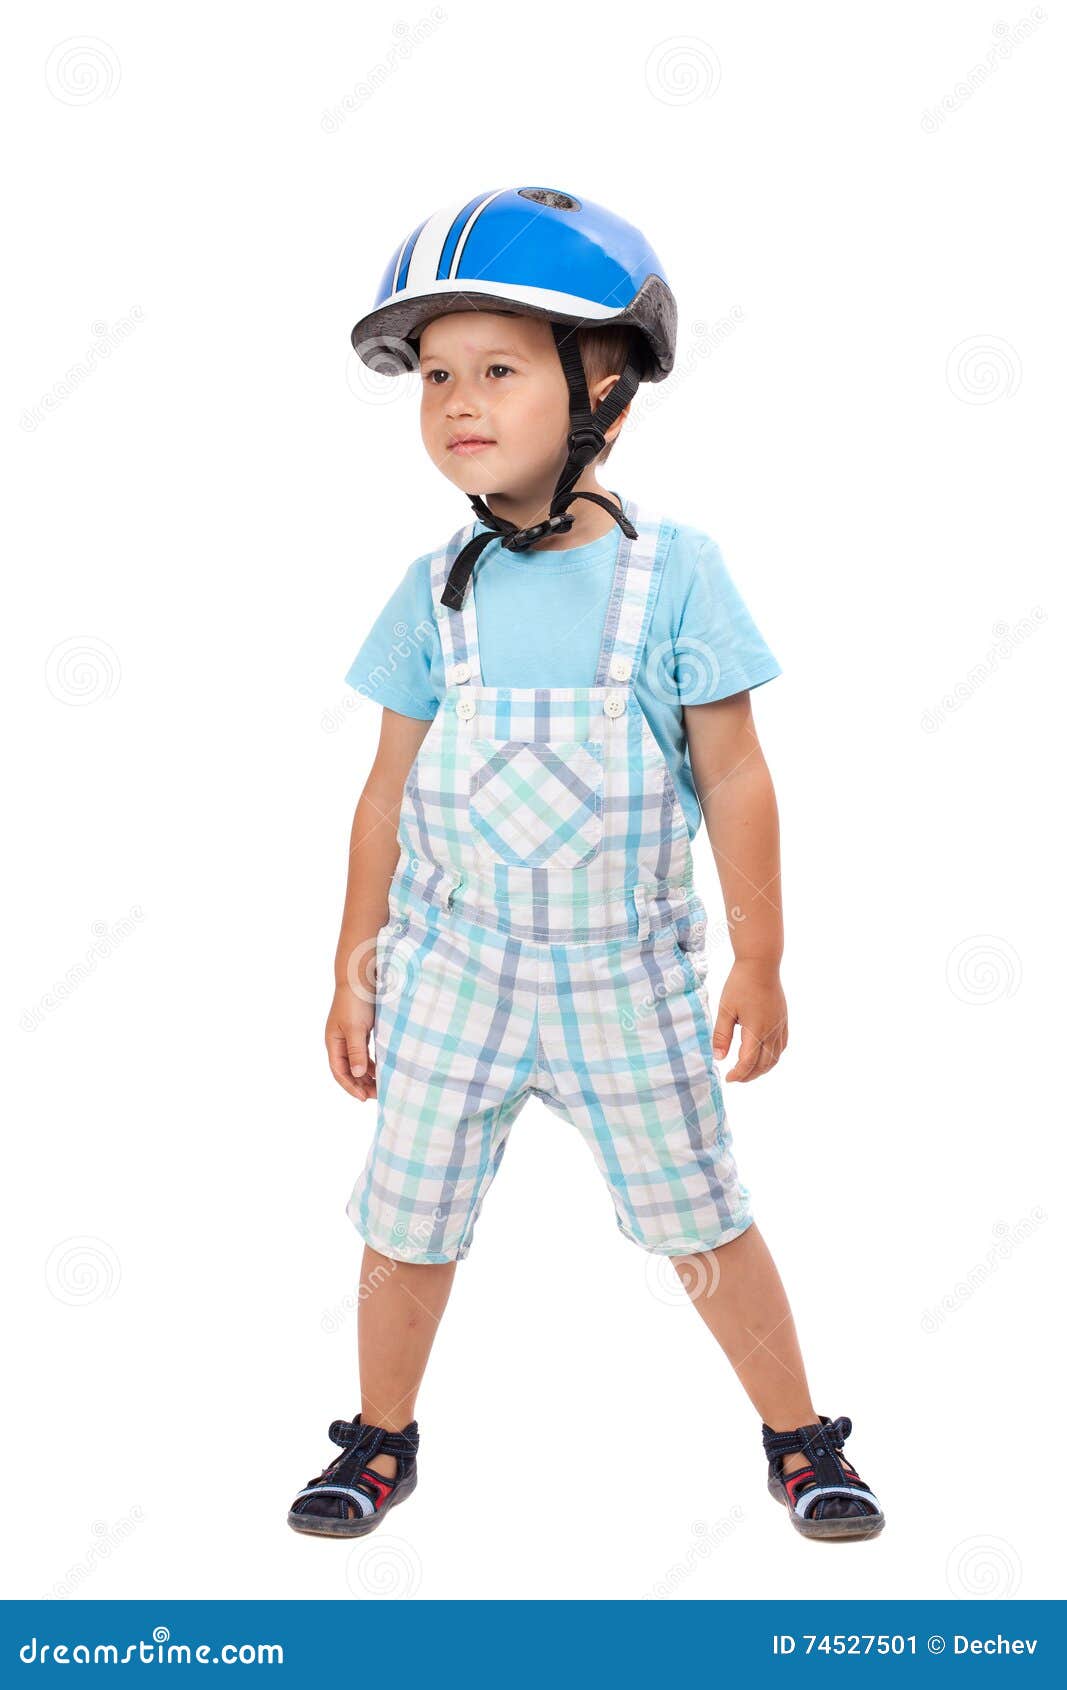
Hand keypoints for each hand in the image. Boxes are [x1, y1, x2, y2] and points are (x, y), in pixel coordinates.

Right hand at [325, 983, 378, 1101]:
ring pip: (356, 1062)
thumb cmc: (355, 1001)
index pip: (339, 1072)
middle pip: (348, 1070)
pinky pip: (364, 1053)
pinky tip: (382, 1069)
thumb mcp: (355, 1028)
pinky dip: (372, 1063)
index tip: (364, 1098)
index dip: (351, 1086)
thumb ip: (356, 1051)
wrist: (360, 976)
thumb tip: (358, 1073)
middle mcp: (339, 1041)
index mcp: (333, 1042)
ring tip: (381, 1085)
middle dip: (361, 1084)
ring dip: (367, 1075)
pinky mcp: (360, 1030)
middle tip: (377, 1094)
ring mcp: (349, 1036)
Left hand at [712, 959, 787, 1082]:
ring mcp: (780, 1026)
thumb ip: (721, 1035)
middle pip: (764, 1064)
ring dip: (762, 1068)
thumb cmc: (740, 984)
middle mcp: (772, 1031)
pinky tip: (764, 1056)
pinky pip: (782, 1046)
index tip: (727, 1078)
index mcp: (756, 1029)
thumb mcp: (725, 1009)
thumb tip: (718, 1058)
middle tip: (735, 1078)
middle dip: (749, 1075)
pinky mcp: (783, 1020)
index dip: (738, 1074)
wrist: (761, 964)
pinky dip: (773, 1057)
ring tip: (748, 1071)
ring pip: (775, 1057)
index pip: (748, 1062)